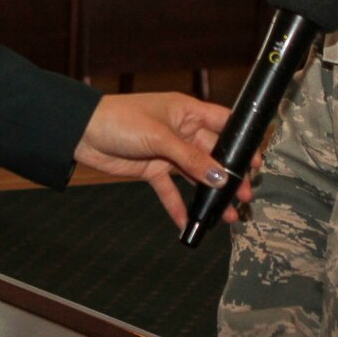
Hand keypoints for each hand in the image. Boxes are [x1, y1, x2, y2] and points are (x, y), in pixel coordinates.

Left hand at [73, 92, 251, 228]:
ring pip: (196, 175)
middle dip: (229, 175)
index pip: (224, 124)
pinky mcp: (153, 169)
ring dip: (210, 194)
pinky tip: (189, 225)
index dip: (241, 141)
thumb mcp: (159, 136)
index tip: (256, 162)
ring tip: (227, 215)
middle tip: (244, 196)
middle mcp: (181, 131)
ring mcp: (168, 151)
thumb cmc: (119, 119)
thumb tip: (219, 176)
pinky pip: (171, 191)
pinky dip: (179, 207)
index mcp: (187, 111)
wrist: (81, 132)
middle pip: (213, 154)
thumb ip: (190, 157)